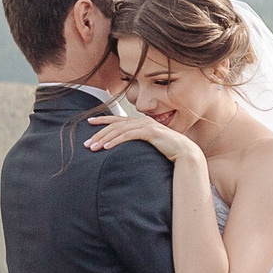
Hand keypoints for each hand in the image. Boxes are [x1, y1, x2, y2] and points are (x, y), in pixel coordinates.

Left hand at [83, 107, 197, 163]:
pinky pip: (128, 135)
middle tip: (86, 143)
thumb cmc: (169, 152)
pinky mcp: (150, 132)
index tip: (89, 122)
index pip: (118, 120)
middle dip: (98, 133)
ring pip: (119, 130)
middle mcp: (143, 120)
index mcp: (142, 122)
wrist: (186, 153)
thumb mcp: (151, 146)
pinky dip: (115, 141)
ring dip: (103, 138)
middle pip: (115, 125)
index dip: (103, 120)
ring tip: (92, 147)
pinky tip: (105, 147)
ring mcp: (146, 125)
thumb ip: (140, 144)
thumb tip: (129, 151)